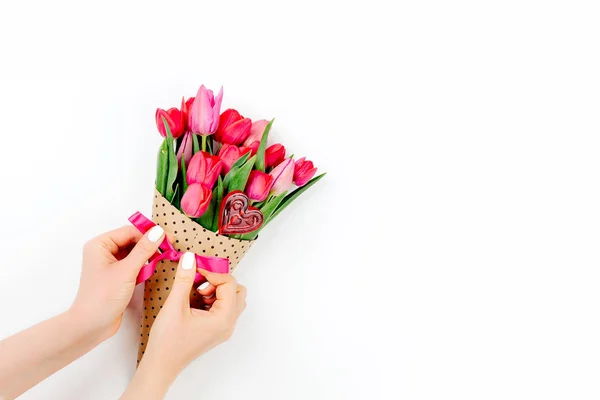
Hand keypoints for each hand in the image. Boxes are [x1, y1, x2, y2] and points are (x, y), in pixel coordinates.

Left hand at [70, 224, 165, 338]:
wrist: (91, 325)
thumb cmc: (102, 298)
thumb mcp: (127, 271)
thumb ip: (144, 250)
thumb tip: (158, 232)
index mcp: (100, 245)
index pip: (129, 231)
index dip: (149, 234)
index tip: (168, 239)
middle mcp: (103, 251)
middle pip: (132, 240)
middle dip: (150, 244)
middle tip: (169, 248)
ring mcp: (109, 264)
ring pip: (134, 252)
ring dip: (148, 255)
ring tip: (163, 257)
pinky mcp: (116, 275)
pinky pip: (133, 263)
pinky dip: (144, 265)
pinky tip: (153, 268)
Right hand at [126, 252, 245, 395]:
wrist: (161, 365)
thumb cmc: (168, 341)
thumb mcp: (175, 305)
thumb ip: (184, 279)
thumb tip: (190, 258)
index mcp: (224, 318)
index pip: (229, 284)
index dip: (212, 272)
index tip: (195, 268)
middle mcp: (228, 324)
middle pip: (237, 291)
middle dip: (219, 282)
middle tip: (200, 283)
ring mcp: (223, 328)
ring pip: (232, 299)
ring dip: (217, 291)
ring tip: (197, 294)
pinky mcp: (216, 330)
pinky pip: (223, 308)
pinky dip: (213, 299)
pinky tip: (195, 302)